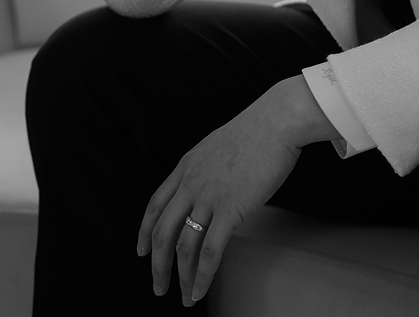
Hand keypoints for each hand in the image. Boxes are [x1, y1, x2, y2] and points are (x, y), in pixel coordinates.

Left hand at [136, 83, 303, 305]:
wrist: (276, 121)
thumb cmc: (257, 130)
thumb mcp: (218, 145)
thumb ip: (208, 168)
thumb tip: (212, 187)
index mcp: (187, 166)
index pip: (156, 204)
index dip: (145, 231)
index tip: (142, 250)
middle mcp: (191, 183)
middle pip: (162, 231)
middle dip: (157, 264)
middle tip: (158, 285)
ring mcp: (209, 197)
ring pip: (183, 246)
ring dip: (181, 277)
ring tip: (184, 296)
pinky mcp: (230, 209)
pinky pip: (210, 251)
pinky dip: (202, 276)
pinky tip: (200, 290)